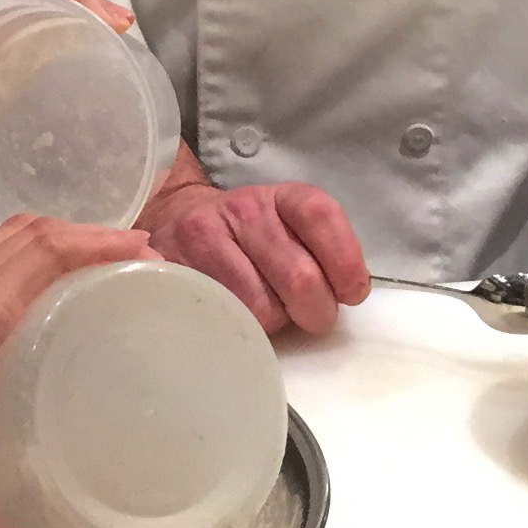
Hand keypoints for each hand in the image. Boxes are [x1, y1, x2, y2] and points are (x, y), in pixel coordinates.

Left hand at [0, 0, 133, 150]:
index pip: (17, 1)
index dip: (63, 7)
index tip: (105, 21)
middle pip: (31, 0)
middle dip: (79, 6)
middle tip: (123, 25)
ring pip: (24, 10)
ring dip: (67, 9)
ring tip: (114, 18)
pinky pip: (7, 32)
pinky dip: (38, 23)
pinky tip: (67, 40)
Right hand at [142, 172, 368, 338]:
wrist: (176, 218)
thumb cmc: (247, 236)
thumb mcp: (286, 227)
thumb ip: (318, 253)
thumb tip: (345, 297)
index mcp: (281, 197)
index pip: (320, 215)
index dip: (345, 261)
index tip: (351, 293)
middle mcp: (244, 210)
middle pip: (299, 277)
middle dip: (316, 311)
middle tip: (312, 317)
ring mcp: (206, 237)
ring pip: (262, 308)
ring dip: (275, 323)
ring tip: (269, 313)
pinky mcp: (178, 268)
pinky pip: (224, 318)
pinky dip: (241, 330)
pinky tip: (241, 320)